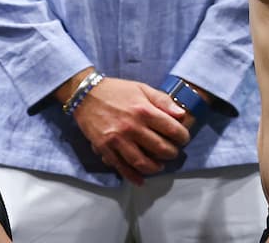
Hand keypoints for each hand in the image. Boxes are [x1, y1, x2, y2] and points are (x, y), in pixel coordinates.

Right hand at [72, 77, 189, 184]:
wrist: (85, 94)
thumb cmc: (116, 90)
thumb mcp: (142, 88)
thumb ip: (163, 101)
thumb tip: (182, 115)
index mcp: (144, 110)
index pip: (172, 129)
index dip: (182, 137)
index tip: (183, 138)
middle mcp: (132, 126)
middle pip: (160, 148)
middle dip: (172, 153)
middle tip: (173, 152)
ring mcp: (118, 139)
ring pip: (142, 162)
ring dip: (155, 168)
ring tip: (159, 165)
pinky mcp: (105, 148)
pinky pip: (121, 167)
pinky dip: (133, 177)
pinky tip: (141, 180)